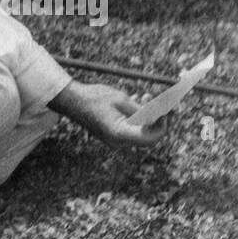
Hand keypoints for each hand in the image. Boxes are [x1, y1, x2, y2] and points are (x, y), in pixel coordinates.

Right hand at [49, 80, 164, 149]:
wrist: (72, 100)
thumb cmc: (95, 97)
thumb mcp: (122, 99)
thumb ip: (142, 110)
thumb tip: (161, 113)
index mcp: (120, 134)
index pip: (151, 138)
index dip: (162, 126)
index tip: (165, 110)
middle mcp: (119, 142)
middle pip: (148, 137)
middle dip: (157, 120)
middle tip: (162, 102)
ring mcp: (116, 140)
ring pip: (141, 133)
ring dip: (147, 117)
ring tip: (145, 96)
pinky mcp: (114, 135)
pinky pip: (132, 130)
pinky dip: (138, 118)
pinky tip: (136, 101)